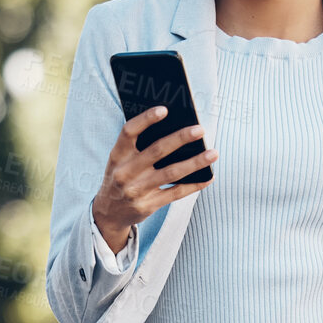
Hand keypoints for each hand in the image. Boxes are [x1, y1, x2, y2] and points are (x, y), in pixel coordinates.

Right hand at [91, 107, 217, 251]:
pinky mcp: (148, 205)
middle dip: (180, 139)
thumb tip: (176, 129)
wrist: (109, 212)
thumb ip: (140, 146)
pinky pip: (176, 193)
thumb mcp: (121, 160)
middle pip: (156, 151)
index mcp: (117, 155)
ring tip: (213, 153)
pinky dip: (195, 185)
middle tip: (200, 129)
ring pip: (171, 173)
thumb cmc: (122, 176)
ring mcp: (137, 190)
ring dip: (195, 162)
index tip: (164, 109)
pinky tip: (209, 176)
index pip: (129, 132)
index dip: (146, 119)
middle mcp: (125, 172)